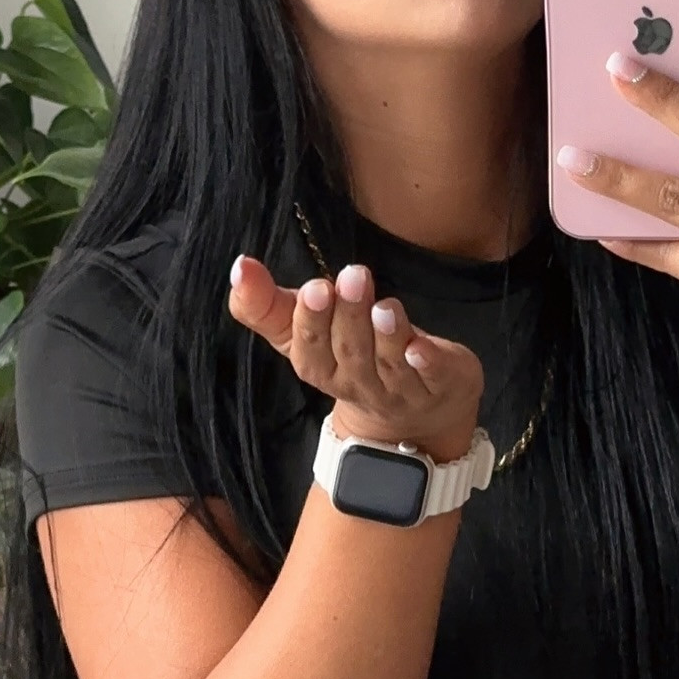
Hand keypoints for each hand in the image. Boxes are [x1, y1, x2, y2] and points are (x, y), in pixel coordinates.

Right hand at [227, 256, 483, 460]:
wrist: (414, 413)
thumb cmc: (352, 357)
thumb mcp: (304, 333)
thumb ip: (267, 305)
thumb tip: (239, 266)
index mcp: (321, 369)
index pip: (310, 351)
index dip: (311, 322)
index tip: (315, 287)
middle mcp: (358, 384)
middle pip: (350, 353)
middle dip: (348, 316)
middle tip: (352, 275)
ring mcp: (400, 389)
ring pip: (389, 365)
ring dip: (385, 335)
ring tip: (385, 306)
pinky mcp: (440, 384)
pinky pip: (432, 377)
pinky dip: (427, 362)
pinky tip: (421, 346)